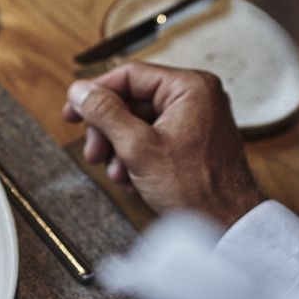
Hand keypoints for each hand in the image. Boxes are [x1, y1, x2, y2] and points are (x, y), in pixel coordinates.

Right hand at [63, 62, 264, 227]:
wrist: (226, 223)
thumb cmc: (195, 187)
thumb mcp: (137, 147)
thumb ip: (105, 113)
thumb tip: (79, 91)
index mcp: (189, 87)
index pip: (129, 75)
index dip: (95, 94)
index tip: (72, 111)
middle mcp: (195, 96)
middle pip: (131, 100)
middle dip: (106, 129)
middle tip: (93, 152)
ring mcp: (195, 117)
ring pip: (137, 121)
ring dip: (118, 147)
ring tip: (115, 171)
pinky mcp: (192, 137)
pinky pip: (152, 135)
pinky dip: (135, 155)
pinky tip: (131, 177)